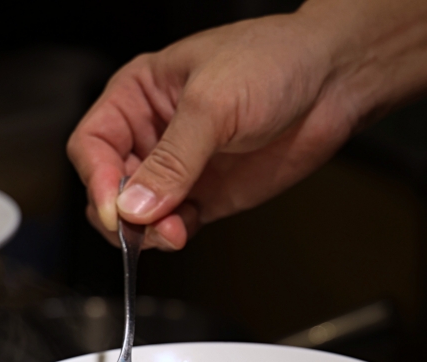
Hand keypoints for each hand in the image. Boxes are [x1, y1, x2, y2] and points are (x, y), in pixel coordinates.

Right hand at [67, 12, 357, 249]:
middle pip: (110, 185)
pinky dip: (172, 235)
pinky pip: (174, 224)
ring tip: (171, 232)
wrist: (333, 79)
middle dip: (122, 212)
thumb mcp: (213, 104)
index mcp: (138, 95)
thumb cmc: (273, 62)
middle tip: (144, 228)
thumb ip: (173, 160)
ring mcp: (181, 167)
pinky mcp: (208, 195)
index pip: (93, 144)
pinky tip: (182, 232)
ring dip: (147, 230)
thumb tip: (135, 207)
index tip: (115, 209)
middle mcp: (153, 133)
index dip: (97, 179)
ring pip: (139, 212)